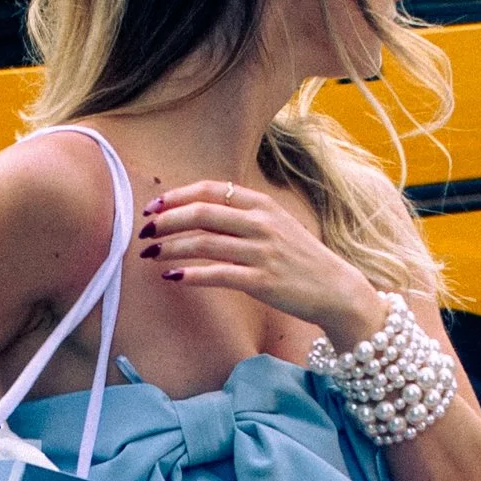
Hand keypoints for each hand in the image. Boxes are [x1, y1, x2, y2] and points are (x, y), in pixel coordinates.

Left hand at [137, 177, 386, 350]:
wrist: (336, 290)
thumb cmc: (300, 259)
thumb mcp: (277, 225)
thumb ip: (242, 216)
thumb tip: (198, 213)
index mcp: (262, 204)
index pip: (210, 190)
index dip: (176, 197)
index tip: (153, 207)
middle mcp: (261, 223)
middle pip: (201, 213)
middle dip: (166, 221)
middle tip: (145, 231)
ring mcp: (262, 252)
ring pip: (203, 244)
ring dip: (170, 248)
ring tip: (150, 254)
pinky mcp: (261, 281)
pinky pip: (216, 274)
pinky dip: (190, 275)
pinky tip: (172, 277)